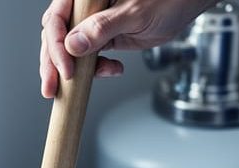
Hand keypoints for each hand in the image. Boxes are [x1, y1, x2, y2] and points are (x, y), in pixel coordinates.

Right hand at [40, 0, 218, 97]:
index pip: (57, 18)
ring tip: (75, 86)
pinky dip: (93, 70)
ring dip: (69, 70)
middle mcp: (84, 7)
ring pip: (67, 49)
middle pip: (55, 35)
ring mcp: (91, 23)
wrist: (186, 6)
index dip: (56, 45)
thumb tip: (74, 46)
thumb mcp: (135, 13)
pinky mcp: (102, 37)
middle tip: (52, 88)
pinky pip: (86, 57)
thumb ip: (103, 27)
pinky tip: (111, 70)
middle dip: (53, 63)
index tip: (66, 68)